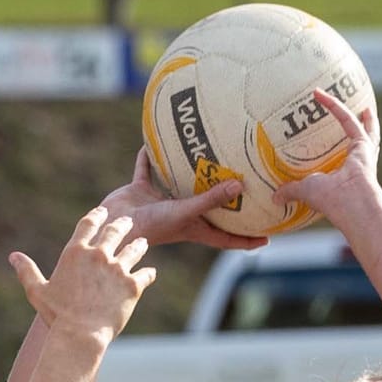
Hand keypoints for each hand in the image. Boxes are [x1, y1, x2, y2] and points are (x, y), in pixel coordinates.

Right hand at [9, 209, 155, 345]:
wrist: (81, 335)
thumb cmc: (57, 315)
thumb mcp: (37, 291)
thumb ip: (27, 271)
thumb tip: (13, 256)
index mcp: (75, 252)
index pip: (88, 224)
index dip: (97, 216)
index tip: (102, 212)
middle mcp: (99, 255)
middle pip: (114, 232)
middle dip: (121, 225)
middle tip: (127, 222)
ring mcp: (118, 269)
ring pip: (134, 250)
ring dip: (138, 245)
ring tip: (142, 243)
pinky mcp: (133, 285)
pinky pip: (146, 274)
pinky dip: (149, 273)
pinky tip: (151, 273)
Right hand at [104, 148, 258, 251]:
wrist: (113, 227)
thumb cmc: (152, 227)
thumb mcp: (185, 212)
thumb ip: (210, 198)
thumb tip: (240, 186)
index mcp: (194, 228)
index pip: (226, 238)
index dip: (246, 240)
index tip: (268, 238)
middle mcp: (181, 215)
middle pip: (209, 209)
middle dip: (224, 201)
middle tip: (246, 186)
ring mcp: (160, 202)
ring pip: (180, 185)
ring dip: (189, 174)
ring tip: (205, 156)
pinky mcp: (140, 190)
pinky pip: (147, 170)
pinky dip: (149, 158)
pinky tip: (152, 142)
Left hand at [270, 89, 380, 226]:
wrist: (350, 203)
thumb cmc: (331, 200)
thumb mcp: (306, 191)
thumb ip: (291, 190)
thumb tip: (275, 198)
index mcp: (347, 175)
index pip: (344, 161)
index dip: (337, 153)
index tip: (328, 144)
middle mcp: (359, 163)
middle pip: (366, 145)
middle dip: (368, 134)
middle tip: (366, 121)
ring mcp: (364, 153)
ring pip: (366, 130)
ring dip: (365, 119)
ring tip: (366, 108)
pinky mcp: (362, 143)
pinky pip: (346, 119)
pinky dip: (333, 106)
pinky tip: (320, 95)